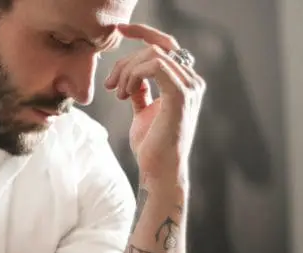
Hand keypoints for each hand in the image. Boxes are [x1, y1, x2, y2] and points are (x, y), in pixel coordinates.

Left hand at [103, 23, 205, 183]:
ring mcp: (190, 87)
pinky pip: (156, 66)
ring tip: (118, 93)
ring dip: (127, 71)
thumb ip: (141, 92)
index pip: (165, 46)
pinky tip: (125, 93)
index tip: (120, 31)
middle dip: (125, 62)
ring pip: (153, 55)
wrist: (159, 171)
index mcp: (184, 82)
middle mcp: (192, 81)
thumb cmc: (152, 146)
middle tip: (110, 84)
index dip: (143, 33)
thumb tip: (131, 80)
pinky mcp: (180, 96)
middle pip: (155, 49)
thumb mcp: (143, 112)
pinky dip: (134, 75)